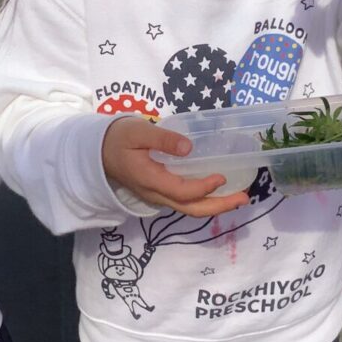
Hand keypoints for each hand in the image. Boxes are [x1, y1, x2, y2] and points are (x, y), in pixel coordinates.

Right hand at [102, 117, 249, 216]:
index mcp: (150, 180)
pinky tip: (219, 191)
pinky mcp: (160, 192)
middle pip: (191, 209)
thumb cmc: (118, 138)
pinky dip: (205, 200)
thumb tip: (188, 147)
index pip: (182, 192)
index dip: (204, 187)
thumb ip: (162, 139)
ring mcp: (158, 196)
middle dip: (219, 206)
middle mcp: (156, 194)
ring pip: (189, 208)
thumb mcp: (138, 132)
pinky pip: (184, 202)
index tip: (222, 176)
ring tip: (238, 198)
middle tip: (244, 198)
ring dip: (215, 205)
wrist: (97, 151)